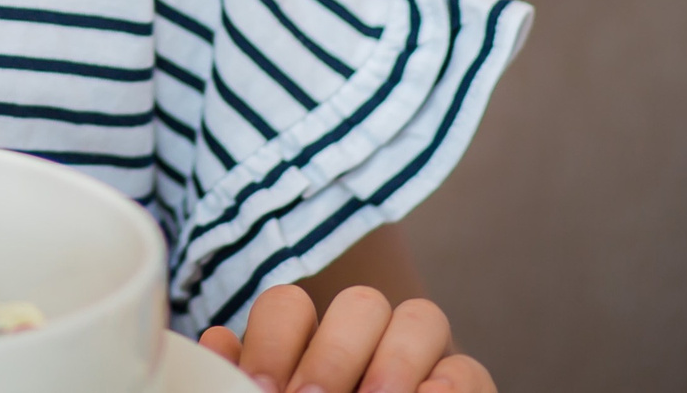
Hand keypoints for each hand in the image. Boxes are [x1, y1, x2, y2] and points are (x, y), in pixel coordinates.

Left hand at [201, 285, 491, 392]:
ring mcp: (424, 363)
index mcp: (312, 344)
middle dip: (333, 353)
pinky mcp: (469, 387)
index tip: (258, 386)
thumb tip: (217, 344)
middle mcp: (369, 341)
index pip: (289, 305)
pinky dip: (448, 384)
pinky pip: (470, 368)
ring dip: (394, 361)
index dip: (272, 340)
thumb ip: (242, 379)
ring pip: (421, 319)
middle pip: (359, 303)